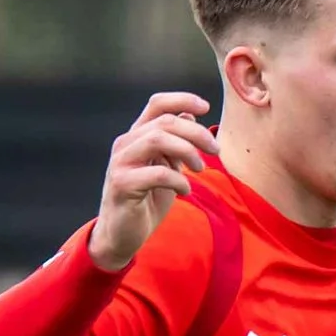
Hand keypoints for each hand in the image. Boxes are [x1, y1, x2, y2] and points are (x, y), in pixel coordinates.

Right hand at [88, 90, 217, 270]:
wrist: (121, 236)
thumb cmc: (146, 202)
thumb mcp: (167, 169)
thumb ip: (176, 145)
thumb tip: (190, 117)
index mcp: (137, 136)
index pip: (157, 104)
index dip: (182, 100)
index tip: (206, 107)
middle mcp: (126, 144)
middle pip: (165, 122)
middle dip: (196, 133)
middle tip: (215, 150)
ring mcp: (121, 162)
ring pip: (158, 139)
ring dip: (187, 151)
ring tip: (200, 169)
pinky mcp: (122, 184)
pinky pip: (157, 173)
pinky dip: (177, 180)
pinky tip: (185, 190)